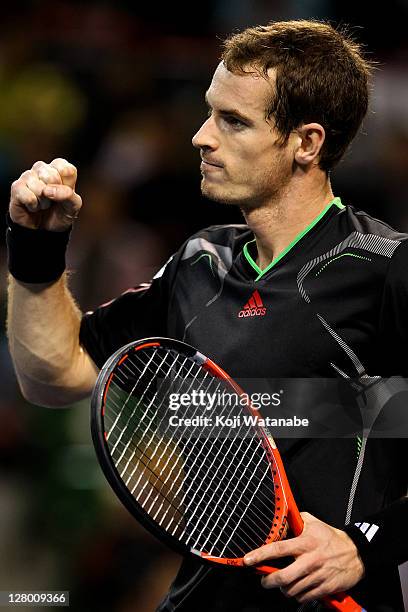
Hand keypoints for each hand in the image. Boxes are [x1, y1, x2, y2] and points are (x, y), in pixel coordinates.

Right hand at [10, 158, 81, 231]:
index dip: (67, 185)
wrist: (45, 229)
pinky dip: (33, 206)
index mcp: (59, 169)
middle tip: (52, 200)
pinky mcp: (16, 187)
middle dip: (54, 195)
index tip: (66, 193)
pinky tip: (33, 206)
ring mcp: (28, 176)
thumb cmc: (60, 213)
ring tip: (42, 204)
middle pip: (51, 176)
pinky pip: (28, 196)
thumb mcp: (73, 206)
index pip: (65, 168)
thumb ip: (69, 195)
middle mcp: (42, 169)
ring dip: (43, 202)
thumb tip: (49, 190)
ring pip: (39, 188)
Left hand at [244, 512, 364, 603]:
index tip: (247, 560)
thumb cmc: (331, 537)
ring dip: (283, 589)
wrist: (356, 553)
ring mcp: (317, 576)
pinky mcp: (325, 588)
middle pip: (283, 577)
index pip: (278, 549)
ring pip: (292, 590)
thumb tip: (279, 521)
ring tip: (283, 584)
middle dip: (268, 581)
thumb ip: (295, 520)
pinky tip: (298, 588)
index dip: (260, 555)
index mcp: (305, 543)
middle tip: (264, 580)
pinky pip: (304, 597)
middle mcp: (309, 560)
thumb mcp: (312, 522)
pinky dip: (297, 596)